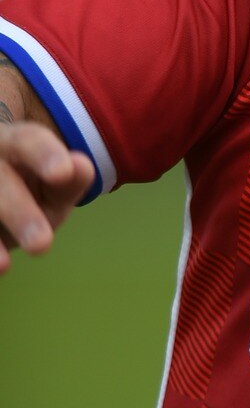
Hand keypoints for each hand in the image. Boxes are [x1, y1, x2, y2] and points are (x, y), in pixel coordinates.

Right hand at [0, 119, 95, 271]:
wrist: (2, 209)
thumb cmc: (30, 191)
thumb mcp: (54, 190)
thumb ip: (69, 181)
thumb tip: (83, 166)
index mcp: (11, 144)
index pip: (26, 142)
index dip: (43, 154)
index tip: (62, 172)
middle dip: (17, 210)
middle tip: (42, 244)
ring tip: (5, 265)